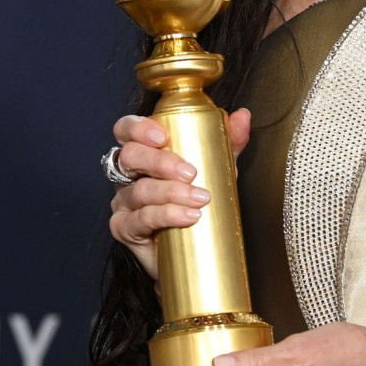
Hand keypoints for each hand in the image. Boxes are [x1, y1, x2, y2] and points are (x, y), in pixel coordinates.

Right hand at [108, 108, 251, 280]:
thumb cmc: (197, 201)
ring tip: (201, 198)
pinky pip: (141, 219)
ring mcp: (124, 203)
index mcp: (143, 154)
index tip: (162, 136)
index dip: (138, 128)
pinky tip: (188, 216)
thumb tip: (242, 116)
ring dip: (171, 193)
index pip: (127, 130)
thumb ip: (228, 141)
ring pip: (139, 191)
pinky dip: (167, 215)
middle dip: (160, 162)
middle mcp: (127, 175)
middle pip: (129, 157)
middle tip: (190, 172)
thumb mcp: (216, 168)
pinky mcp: (125, 229)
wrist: (195, 249)